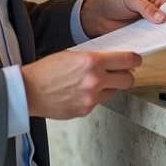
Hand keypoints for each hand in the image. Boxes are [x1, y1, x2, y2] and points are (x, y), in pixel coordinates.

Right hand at [20, 50, 141, 119]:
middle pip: (128, 79)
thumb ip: (94, 58)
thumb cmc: (46, 71)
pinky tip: (81, 92)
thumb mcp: (72, 55)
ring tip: (93, 83)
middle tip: (119, 72)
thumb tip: (112, 59)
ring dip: (109, 86)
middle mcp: (95, 80)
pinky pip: (99, 102)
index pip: (127, 60)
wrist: (29, 91)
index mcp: (92, 62)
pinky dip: (94, 97)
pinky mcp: (86, 110)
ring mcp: (91, 97)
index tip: (136, 59)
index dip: (135, 59)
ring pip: (114, 91)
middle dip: (125, 75)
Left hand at [79, 0, 165, 37]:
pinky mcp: (139, 36)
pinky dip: (152, 41)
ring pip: (158, 31)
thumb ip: (146, 7)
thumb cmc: (114, 2)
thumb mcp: (131, 0)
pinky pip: (148, 39)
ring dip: (163, 34)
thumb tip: (162, 17)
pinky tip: (155, 44)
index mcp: (152, 0)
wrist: (97, 16)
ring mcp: (145, 26)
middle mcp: (151, 14)